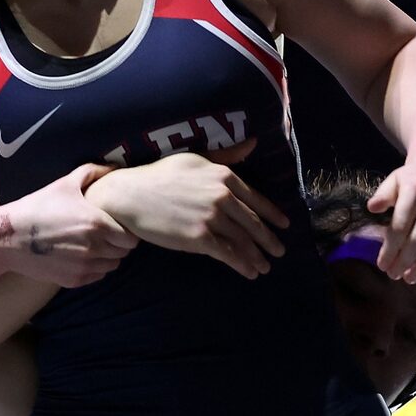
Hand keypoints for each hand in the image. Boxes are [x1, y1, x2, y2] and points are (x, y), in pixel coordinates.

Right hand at [0, 168, 136, 286]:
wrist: (8, 238)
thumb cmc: (37, 207)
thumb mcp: (65, 184)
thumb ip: (93, 172)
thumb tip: (114, 167)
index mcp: (98, 224)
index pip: (131, 237)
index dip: (128, 231)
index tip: (119, 225)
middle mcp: (95, 248)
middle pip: (124, 252)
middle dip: (119, 244)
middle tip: (108, 235)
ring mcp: (85, 267)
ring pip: (112, 266)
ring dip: (109, 257)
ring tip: (95, 245)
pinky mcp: (75, 280)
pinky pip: (97, 276)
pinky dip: (95, 268)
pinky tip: (82, 256)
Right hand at [86, 138, 287, 277]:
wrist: (130, 195)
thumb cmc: (159, 175)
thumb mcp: (196, 158)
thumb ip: (227, 156)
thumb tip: (254, 143)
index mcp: (224, 176)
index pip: (257, 199)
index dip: (273, 215)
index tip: (284, 225)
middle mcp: (223, 196)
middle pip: (253, 223)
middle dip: (269, 240)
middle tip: (280, 251)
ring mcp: (212, 218)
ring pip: (243, 241)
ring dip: (257, 256)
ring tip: (265, 267)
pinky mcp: (199, 238)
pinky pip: (228, 254)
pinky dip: (242, 265)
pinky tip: (250, 272)